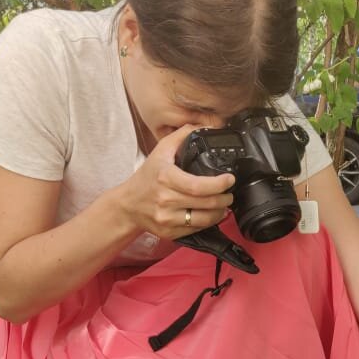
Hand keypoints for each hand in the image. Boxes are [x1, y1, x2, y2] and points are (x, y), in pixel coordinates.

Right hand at [117, 125, 234, 241]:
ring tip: (224, 204)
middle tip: (229, 193)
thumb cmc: (146, 178)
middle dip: (224, 198)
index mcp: (165, 178)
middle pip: (206, 203)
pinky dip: (208, 222)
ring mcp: (167, 218)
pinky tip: (210, 214)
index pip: (198, 186)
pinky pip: (196, 229)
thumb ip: (182, 135)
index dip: (218, 184)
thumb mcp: (160, 151)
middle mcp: (166, 199)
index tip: (229, 180)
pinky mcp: (169, 232)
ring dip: (220, 212)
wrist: (128, 205)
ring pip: (204, 219)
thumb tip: (205, 126)